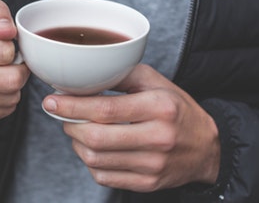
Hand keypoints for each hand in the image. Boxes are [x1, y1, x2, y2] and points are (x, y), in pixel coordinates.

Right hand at [0, 0, 29, 127]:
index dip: (11, 47)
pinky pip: (4, 111)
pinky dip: (4, 99)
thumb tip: (8, 31)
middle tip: (10, 63)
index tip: (3, 45)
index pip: (4, 52)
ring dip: (12, 86)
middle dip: (18, 69)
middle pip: (11, 80)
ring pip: (10, 97)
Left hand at [43, 64, 219, 191]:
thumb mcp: (156, 82)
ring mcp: (153, 165)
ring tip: (79, 129)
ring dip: (76, 143)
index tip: (51, 101)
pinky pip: (103, 176)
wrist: (207, 148)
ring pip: (94, 159)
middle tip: (63, 115)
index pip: (105, 109)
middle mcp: (158, 138)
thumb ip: (121, 73)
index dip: (71, 106)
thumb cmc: (176, 109)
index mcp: (160, 107)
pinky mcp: (147, 184)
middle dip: (69, 124)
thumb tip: (82, 73)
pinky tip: (94, 148)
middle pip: (95, 137)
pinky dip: (90, 162)